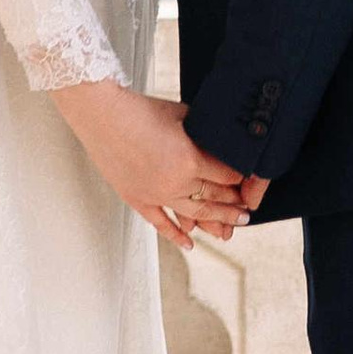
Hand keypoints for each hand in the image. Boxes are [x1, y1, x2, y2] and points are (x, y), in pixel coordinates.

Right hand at [46, 80, 253, 248]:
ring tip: (230, 229)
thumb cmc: (139, 110)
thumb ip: (203, 132)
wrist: (102, 115)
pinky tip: (190, 243)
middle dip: (233, 205)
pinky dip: (176, 235)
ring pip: (194, 216)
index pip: (227, 176)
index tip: (250, 182)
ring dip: (215, 223)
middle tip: (246, 212)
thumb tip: (219, 140)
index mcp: (189, 160)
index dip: (241, 179)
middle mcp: (175, 183)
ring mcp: (156, 194)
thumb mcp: (182, 116)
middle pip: (214, 198)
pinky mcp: (138, 199)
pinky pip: (161, 223)